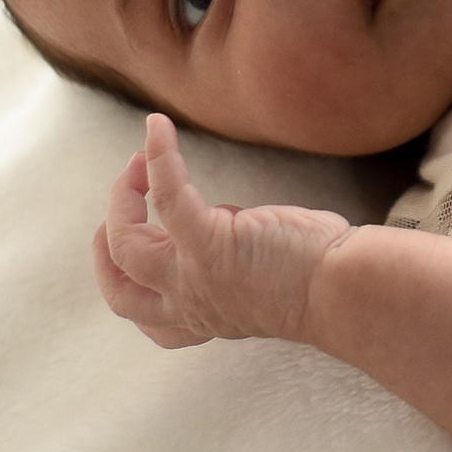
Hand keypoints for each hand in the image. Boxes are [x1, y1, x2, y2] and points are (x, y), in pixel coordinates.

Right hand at [93, 114, 351, 347]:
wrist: (344, 288)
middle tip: (118, 210)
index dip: (138, 290)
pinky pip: (168, 197)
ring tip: (136, 164)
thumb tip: (230, 219)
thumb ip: (236, 262)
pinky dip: (159, 158)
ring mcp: (193, 275)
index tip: (148, 253)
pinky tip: (157, 127)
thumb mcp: (265, 282)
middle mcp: (191, 305)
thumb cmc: (324, 279)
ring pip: (126, 245)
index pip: (153, 323)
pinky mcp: (210, 242)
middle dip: (107, 251)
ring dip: (122, 200)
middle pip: (120, 291)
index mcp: (207, 318)